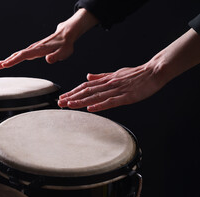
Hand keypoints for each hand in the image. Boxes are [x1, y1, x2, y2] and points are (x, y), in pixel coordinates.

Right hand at [0, 8, 98, 69]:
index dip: (14, 60)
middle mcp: (34, 48)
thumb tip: (48, 60)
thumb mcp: (65, 52)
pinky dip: (12, 58)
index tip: (5, 65)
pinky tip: (7, 61)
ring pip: (17, 54)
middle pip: (17, 55)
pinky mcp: (33, 50)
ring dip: (7, 60)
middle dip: (6, 61)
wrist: (66, 34)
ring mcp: (33, 49)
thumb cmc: (66, 44)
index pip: (24, 55)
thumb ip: (57, 57)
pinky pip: (20, 54)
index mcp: (39, 49)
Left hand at [58, 28, 199, 111]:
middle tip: (60, 103)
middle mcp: (108, 84)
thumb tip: (87, 77)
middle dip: (72, 97)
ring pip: (95, 96)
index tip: (62, 97)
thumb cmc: (135, 74)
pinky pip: (110, 101)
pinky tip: (90, 108)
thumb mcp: (115, 74)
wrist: (153, 72)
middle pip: (87, 91)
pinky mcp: (126, 96)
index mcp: (106, 80)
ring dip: (81, 101)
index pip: (85, 87)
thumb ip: (101, 77)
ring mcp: (116, 90)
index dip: (73, 92)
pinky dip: (99, 105)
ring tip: (69, 105)